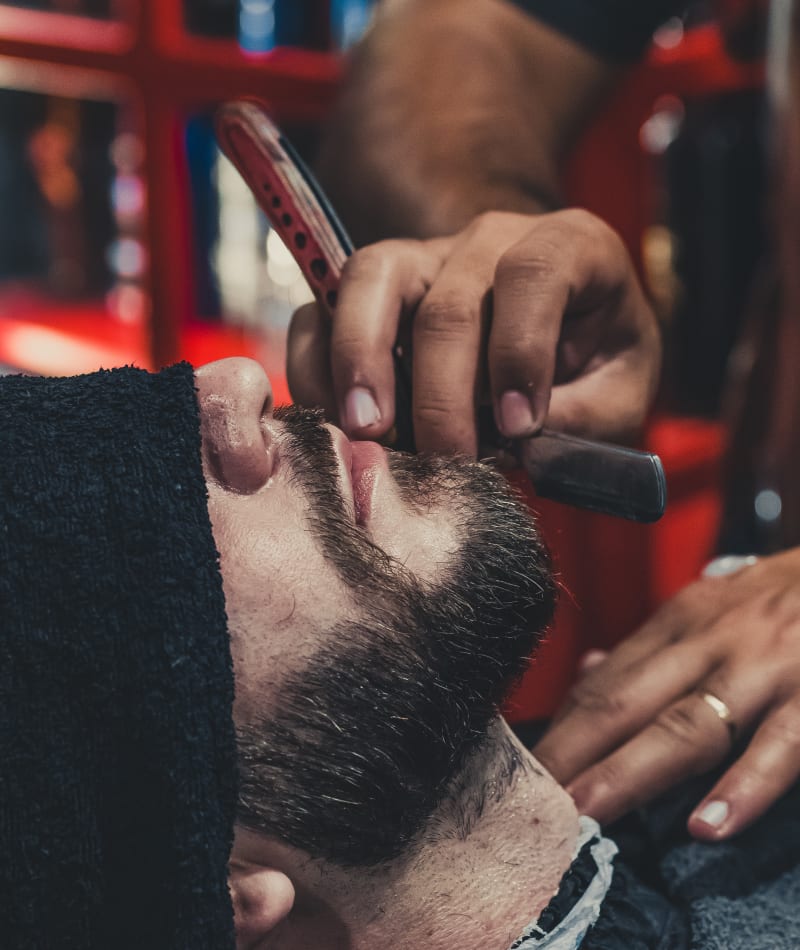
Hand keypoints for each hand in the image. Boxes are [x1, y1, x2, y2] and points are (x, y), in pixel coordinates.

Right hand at [287, 210, 660, 455]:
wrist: (559, 335)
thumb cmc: (596, 362)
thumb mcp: (621, 391)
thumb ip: (586, 415)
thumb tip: (517, 442)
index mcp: (570, 246)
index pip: (533, 274)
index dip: (520, 352)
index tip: (518, 428)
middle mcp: (490, 239)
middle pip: (449, 302)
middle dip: (440, 393)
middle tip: (443, 460)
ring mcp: (424, 257)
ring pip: (371, 280)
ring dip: (360, 359)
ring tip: (365, 429)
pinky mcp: (373, 291)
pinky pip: (324, 306)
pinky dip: (318, 362)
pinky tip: (333, 418)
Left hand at [533, 548, 799, 839]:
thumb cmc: (783, 599)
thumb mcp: (713, 605)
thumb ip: (653, 645)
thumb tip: (587, 672)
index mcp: (679, 622)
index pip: (603, 684)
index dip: (560, 731)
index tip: (520, 774)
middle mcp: (710, 642)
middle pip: (625, 703)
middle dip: (572, 754)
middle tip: (530, 805)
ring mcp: (763, 668)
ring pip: (686, 726)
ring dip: (633, 773)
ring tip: (589, 815)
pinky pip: (780, 747)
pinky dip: (744, 787)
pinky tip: (708, 827)